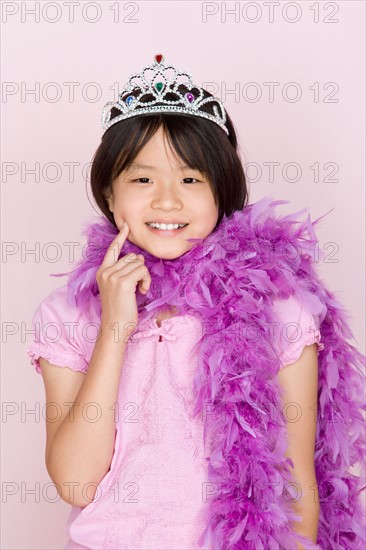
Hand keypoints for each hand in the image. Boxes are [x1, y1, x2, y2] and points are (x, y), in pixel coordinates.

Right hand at [95, 222, 150, 337]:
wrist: (115, 327)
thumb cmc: (120, 311)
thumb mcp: (120, 288)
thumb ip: (126, 271)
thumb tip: (138, 256)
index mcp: (102, 272)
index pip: (112, 249)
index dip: (120, 237)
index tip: (125, 226)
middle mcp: (105, 271)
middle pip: (131, 257)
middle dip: (139, 269)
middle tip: (140, 285)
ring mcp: (113, 276)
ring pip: (138, 263)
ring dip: (144, 276)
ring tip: (140, 290)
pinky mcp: (123, 281)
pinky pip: (142, 270)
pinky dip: (146, 280)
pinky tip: (142, 291)